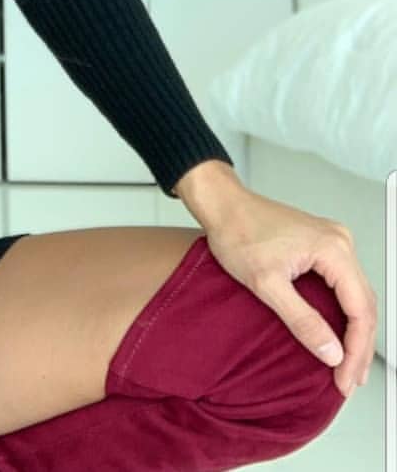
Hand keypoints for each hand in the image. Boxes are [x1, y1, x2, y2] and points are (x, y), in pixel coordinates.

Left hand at [201, 185, 377, 397]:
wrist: (221, 204)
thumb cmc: (237, 232)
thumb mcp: (266, 283)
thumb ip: (302, 320)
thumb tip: (332, 352)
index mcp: (332, 248)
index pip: (360, 310)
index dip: (356, 350)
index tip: (345, 378)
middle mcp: (339, 241)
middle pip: (363, 304)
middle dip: (357, 347)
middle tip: (348, 380)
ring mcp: (332, 241)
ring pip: (355, 295)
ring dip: (352, 332)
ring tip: (346, 365)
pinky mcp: (321, 245)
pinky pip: (341, 284)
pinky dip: (341, 312)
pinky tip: (336, 333)